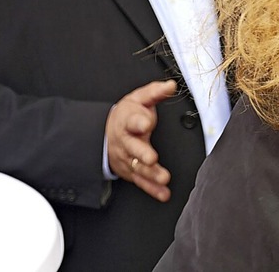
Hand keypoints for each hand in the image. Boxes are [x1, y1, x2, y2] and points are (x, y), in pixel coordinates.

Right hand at [106, 80, 176, 201]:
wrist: (107, 134)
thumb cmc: (127, 115)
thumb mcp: (139, 99)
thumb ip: (155, 92)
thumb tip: (171, 85)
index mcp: (128, 121)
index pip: (132, 120)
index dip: (139, 121)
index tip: (147, 122)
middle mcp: (126, 141)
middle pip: (133, 148)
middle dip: (142, 153)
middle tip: (151, 158)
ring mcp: (128, 158)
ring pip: (138, 167)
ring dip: (151, 175)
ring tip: (164, 178)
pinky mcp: (132, 171)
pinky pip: (142, 181)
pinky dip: (152, 189)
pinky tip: (163, 193)